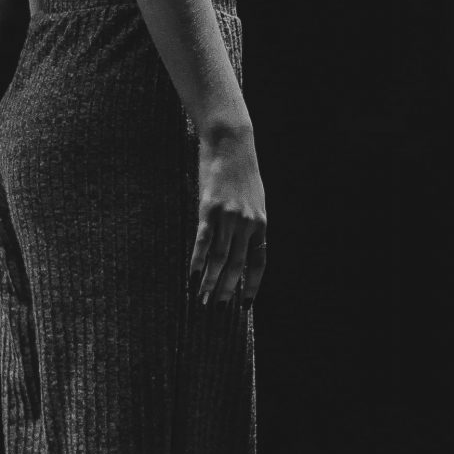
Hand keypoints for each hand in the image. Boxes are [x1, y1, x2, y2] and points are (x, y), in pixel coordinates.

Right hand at [190, 127, 267, 307]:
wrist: (231, 143)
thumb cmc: (241, 171)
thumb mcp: (254, 199)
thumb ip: (250, 223)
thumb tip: (244, 244)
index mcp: (261, 224)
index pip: (258, 263)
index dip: (251, 285)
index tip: (244, 305)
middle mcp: (248, 224)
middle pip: (237, 266)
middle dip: (226, 290)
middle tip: (215, 310)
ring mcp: (229, 217)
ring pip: (219, 258)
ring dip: (209, 282)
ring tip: (201, 300)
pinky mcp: (210, 209)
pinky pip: (204, 241)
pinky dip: (198, 261)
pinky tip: (192, 277)